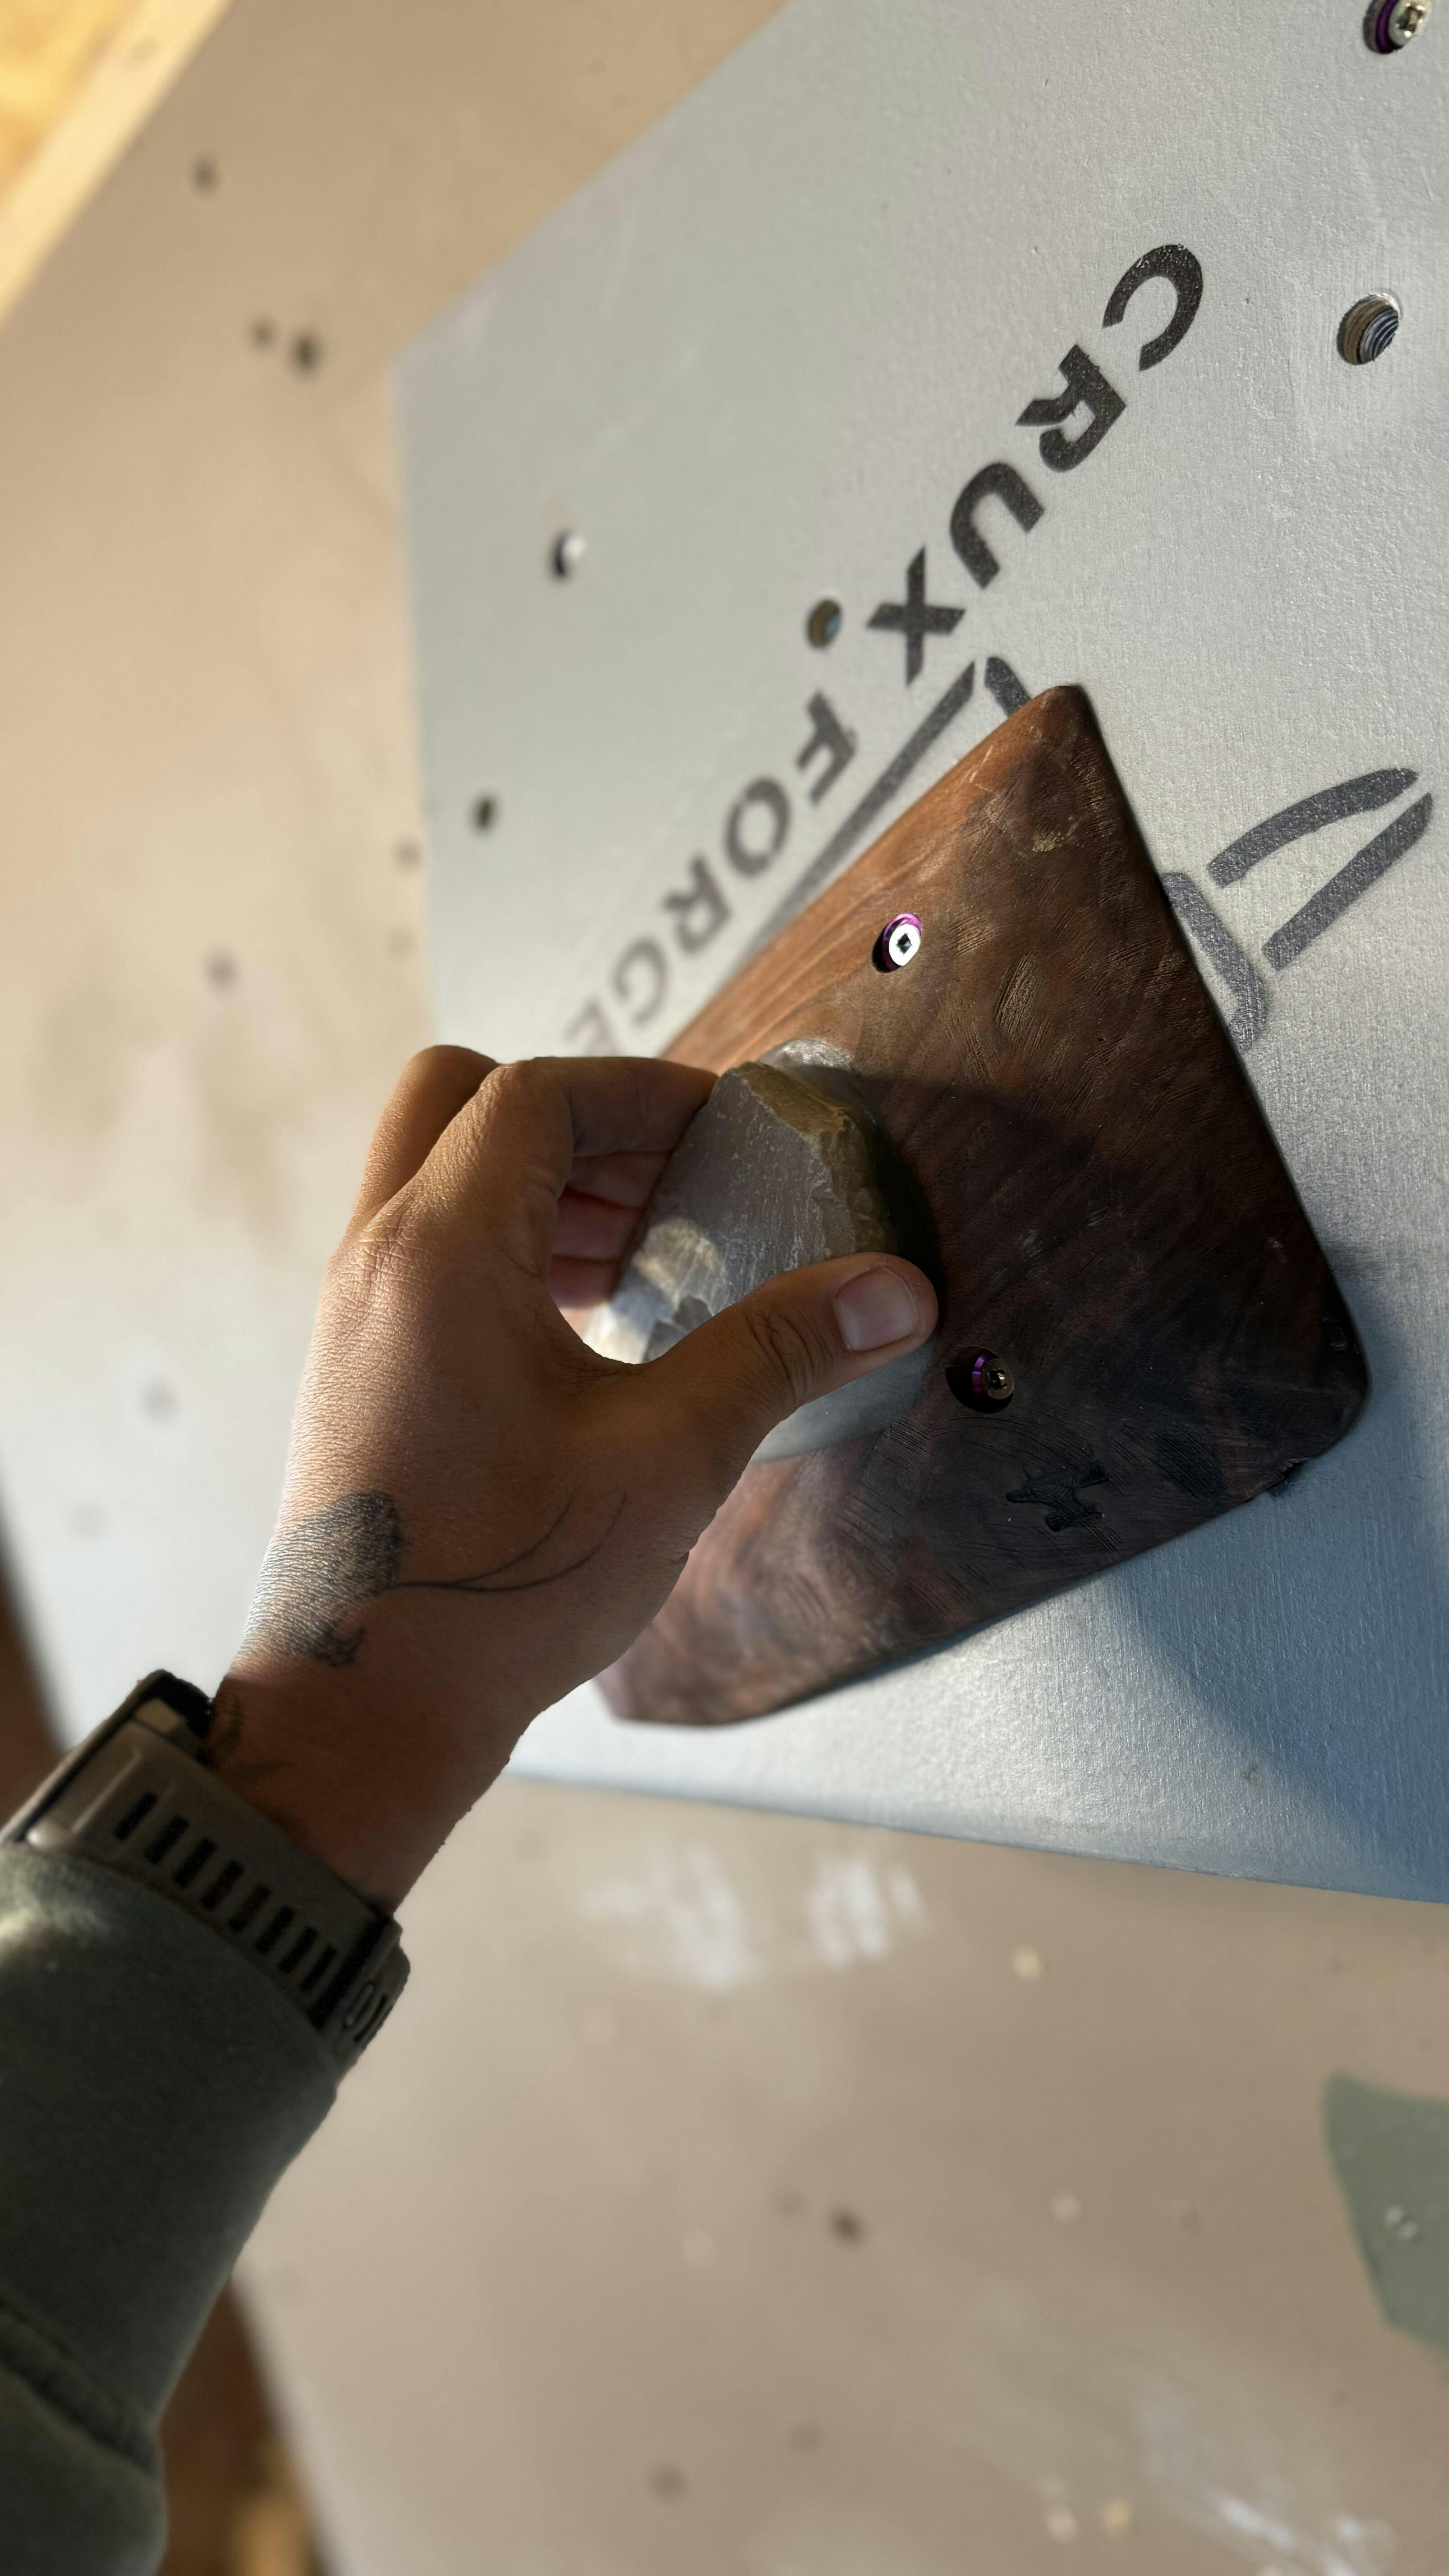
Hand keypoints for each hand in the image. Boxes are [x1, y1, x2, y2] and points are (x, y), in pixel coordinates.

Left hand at [210, 1048, 936, 1904]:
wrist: (365, 1706)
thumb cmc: (502, 1586)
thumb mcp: (668, 1459)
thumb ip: (779, 1353)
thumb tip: (894, 1291)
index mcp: (442, 1252)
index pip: (537, 1095)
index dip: (641, 1093)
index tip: (721, 1133)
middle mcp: (377, 1260)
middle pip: (459, 1098)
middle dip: (577, 1119)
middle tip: (674, 1185)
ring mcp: (354, 1312)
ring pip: (439, 1174)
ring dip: (544, 1185)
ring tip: (647, 1257)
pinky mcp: (357, 1365)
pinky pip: (426, 1248)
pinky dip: (507, 1244)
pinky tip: (591, 1325)